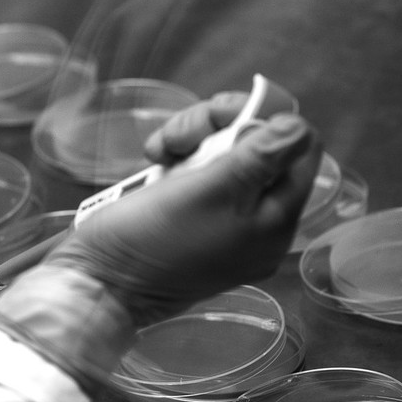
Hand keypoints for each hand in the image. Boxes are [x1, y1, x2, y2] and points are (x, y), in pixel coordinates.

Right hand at [45, 100, 320, 327]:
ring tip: (160, 151)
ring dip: (191, 139)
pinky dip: (178, 159)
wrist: (100, 283)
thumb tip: (301, 127)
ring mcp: (226, 220)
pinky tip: (154, 161)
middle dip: (217, 128)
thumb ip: (257, 158)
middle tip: (178, 137)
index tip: (221, 118)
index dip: (264, 121)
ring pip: (225, 153)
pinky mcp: (194, 217)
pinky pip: (200, 173)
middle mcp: (260, 222)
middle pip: (259, 146)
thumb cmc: (151, 238)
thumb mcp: (206, 191)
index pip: (299, 150)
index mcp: (276, 221)